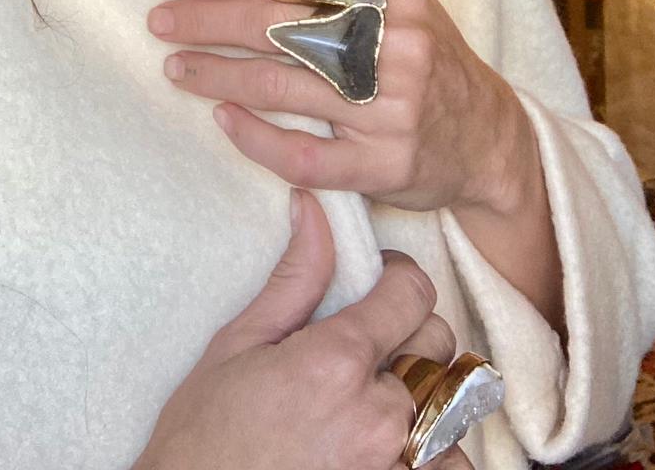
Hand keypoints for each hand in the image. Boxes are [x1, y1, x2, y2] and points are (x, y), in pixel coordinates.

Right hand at [134, 189, 471, 469]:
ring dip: (418, 397)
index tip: (379, 283)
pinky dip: (429, 450)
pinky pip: (448, 462)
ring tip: (368, 404)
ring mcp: (393, 463)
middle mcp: (377, 414)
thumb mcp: (239, 343)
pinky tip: (383, 444)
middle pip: (436, 345)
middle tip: (364, 348)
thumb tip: (314, 210)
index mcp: (336, 361)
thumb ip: (295, 278)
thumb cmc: (206, 434)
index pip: (413, 293)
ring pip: (446, 405)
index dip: (398, 277)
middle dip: (407, 335)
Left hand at [148, 0, 534, 214]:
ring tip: (175, 68)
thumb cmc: (429, 57)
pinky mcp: (386, 165)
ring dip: (217, 75)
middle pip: (279, 23)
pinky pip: (305, 153)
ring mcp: (393, 107)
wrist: (491, 139)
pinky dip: (256, 137)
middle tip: (160, 21)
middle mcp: (397, 42)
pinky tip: (222, 120)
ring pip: (283, 86)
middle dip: (208, 21)